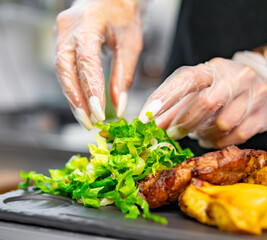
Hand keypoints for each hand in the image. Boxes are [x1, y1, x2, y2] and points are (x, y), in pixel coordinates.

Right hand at [55, 0, 141, 128]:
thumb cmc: (123, 16)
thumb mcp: (131, 44)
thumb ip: (124, 75)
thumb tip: (119, 106)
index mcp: (88, 23)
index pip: (86, 62)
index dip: (91, 90)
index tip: (99, 113)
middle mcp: (68, 28)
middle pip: (65, 70)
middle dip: (76, 100)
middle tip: (88, 122)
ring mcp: (60, 34)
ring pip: (61, 72)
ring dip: (73, 98)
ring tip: (86, 119)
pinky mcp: (60, 42)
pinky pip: (64, 69)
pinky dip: (73, 88)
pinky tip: (82, 104)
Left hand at [139, 52, 266, 147]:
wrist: (263, 82)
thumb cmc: (221, 86)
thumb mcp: (196, 88)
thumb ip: (173, 105)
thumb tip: (150, 124)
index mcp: (213, 68)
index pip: (187, 80)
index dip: (166, 99)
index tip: (147, 117)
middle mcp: (237, 76)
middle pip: (208, 103)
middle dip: (186, 123)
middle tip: (174, 133)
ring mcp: (256, 93)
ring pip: (224, 124)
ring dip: (205, 133)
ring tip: (199, 131)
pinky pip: (239, 136)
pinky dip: (220, 141)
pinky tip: (212, 138)